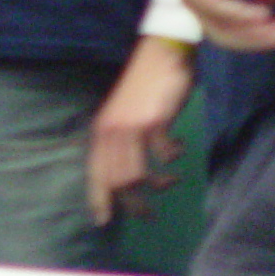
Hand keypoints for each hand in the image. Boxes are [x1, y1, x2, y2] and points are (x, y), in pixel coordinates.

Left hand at [85, 37, 193, 225]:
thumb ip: (122, 142)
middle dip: (134, 204)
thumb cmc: (145, 87)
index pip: (95, 173)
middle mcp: (111, 131)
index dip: (99, 199)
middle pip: (117, 181)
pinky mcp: (154, 121)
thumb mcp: (124, 115)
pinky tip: (179, 150)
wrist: (161, 53)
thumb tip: (127, 178)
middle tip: (149, 214)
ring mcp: (132, 126)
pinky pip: (163, 154)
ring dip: (158, 184)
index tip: (103, 222)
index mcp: (101, 130)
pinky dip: (173, 158)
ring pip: (137, 174)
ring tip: (171, 182)